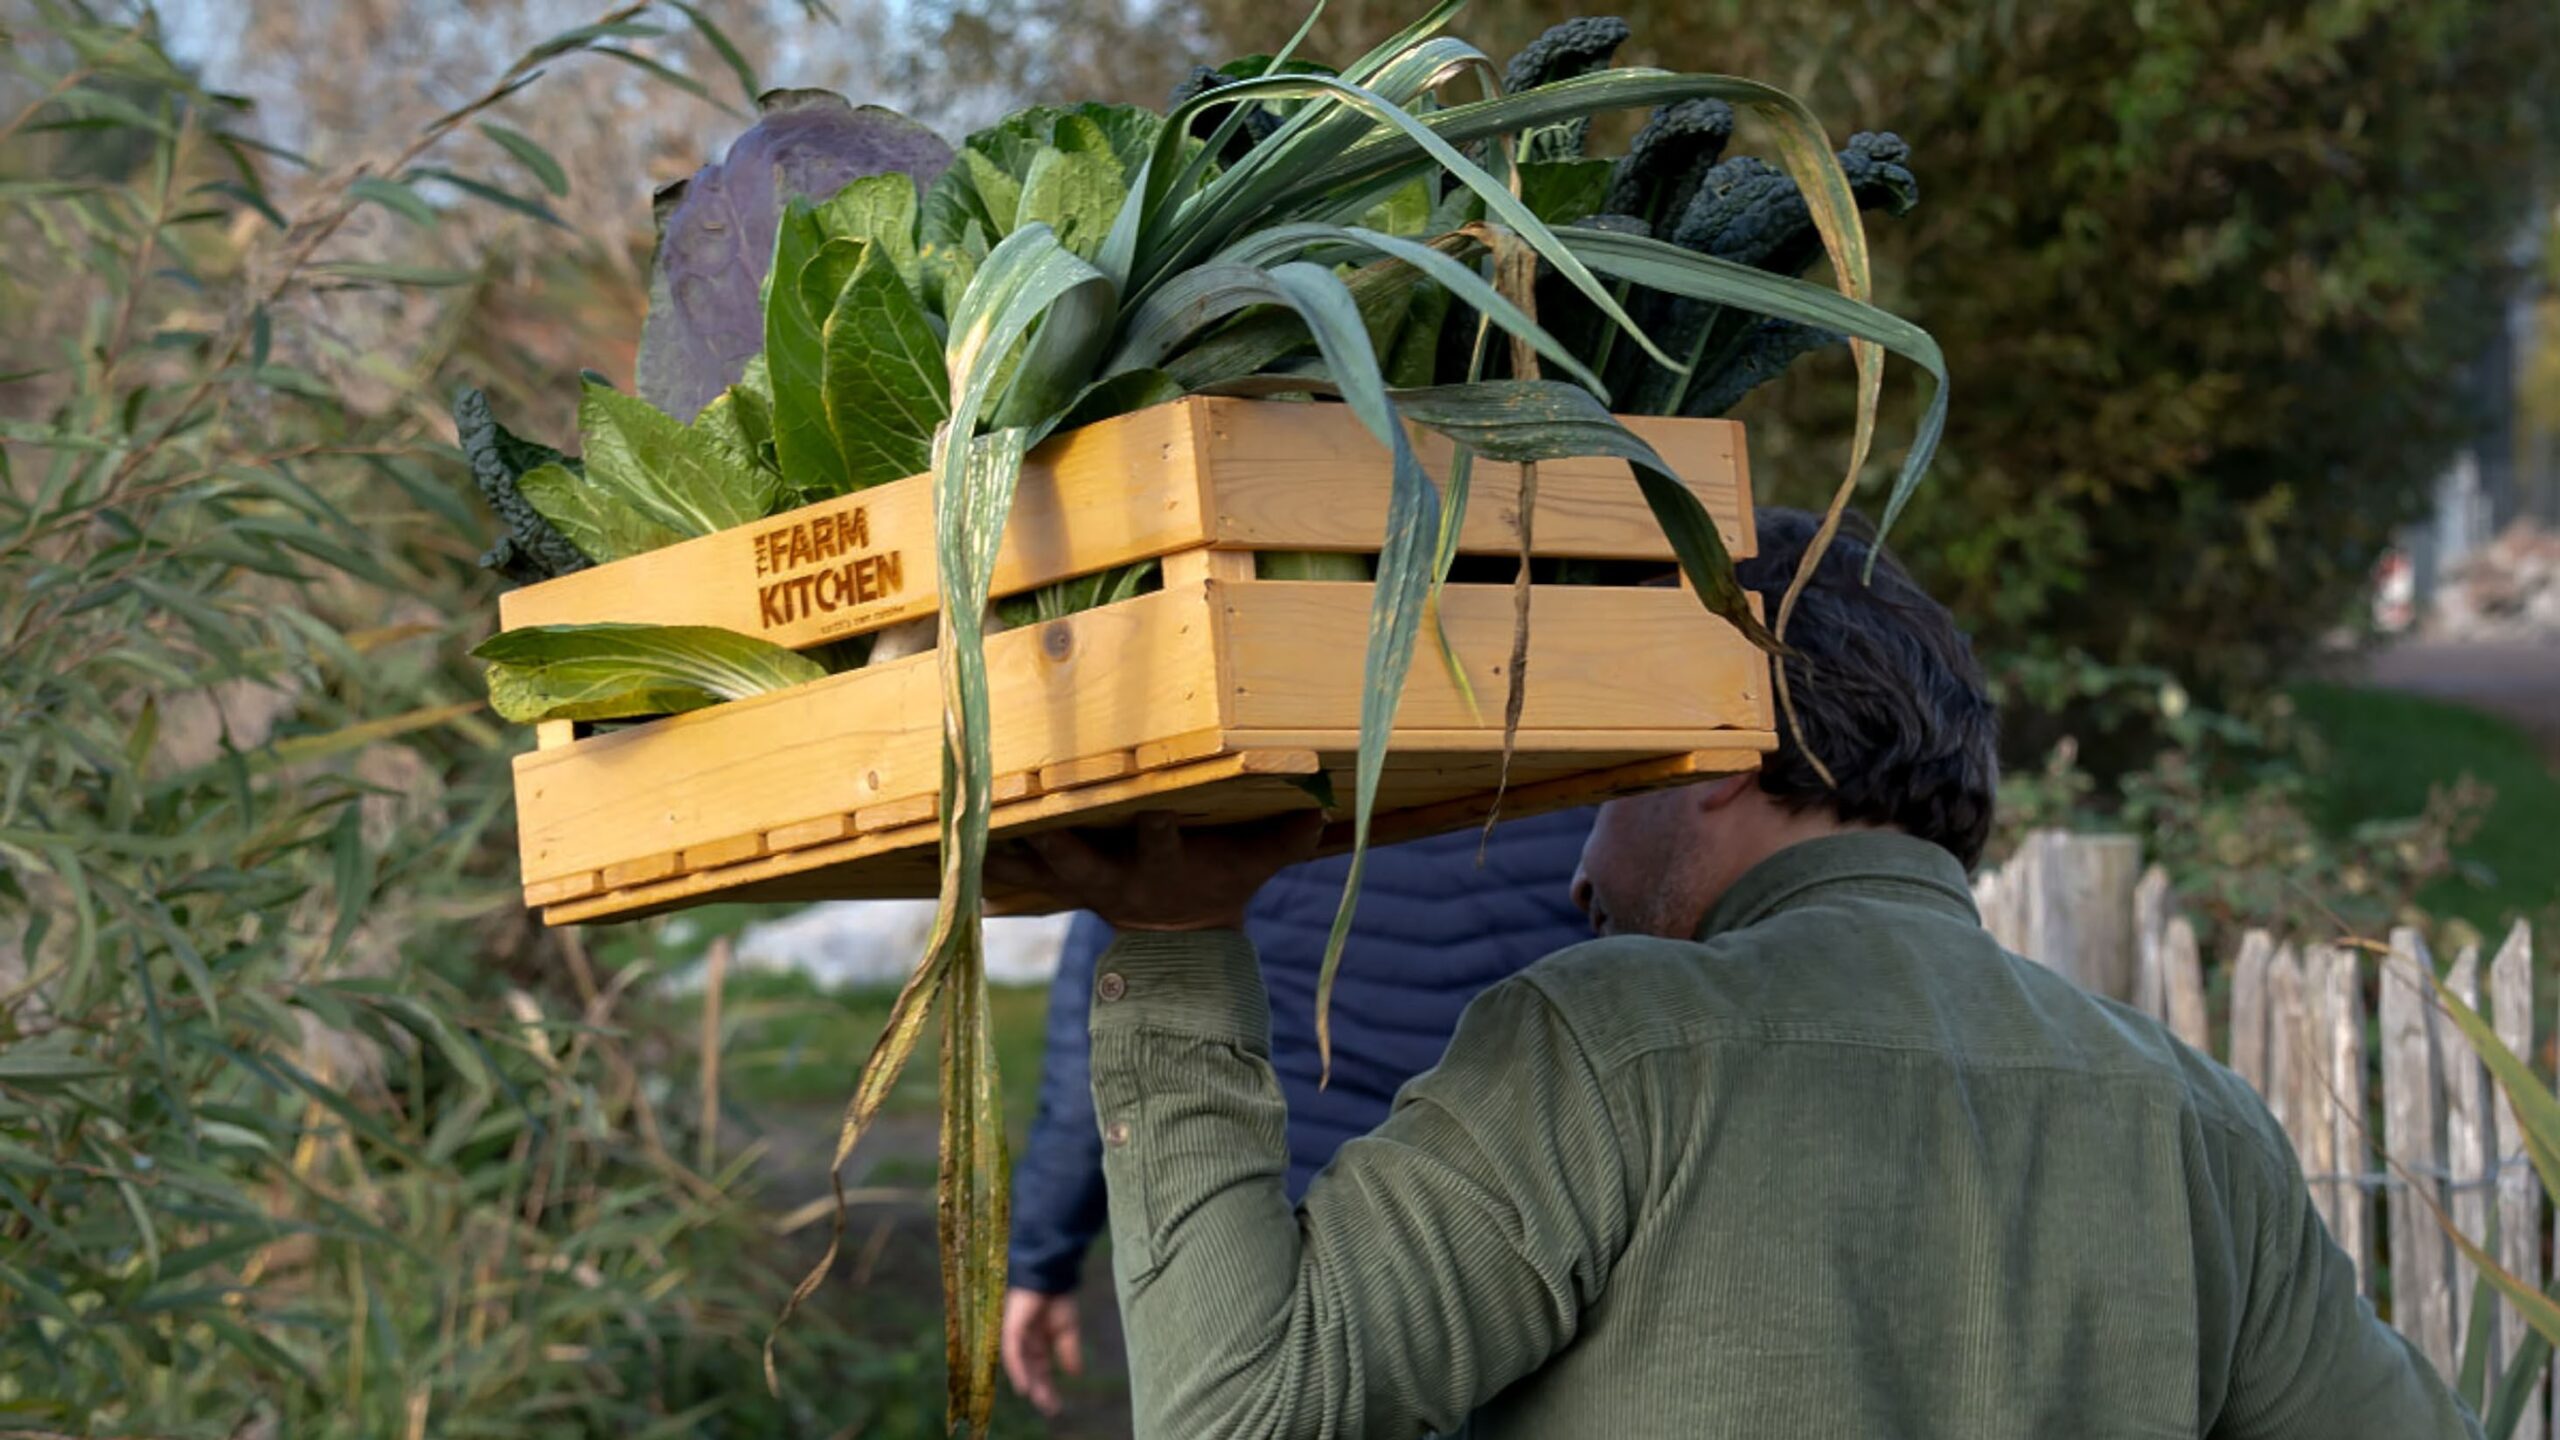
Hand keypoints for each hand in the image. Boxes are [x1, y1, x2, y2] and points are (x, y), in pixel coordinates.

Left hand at [988, 809, 1325, 931]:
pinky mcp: (1057, 882)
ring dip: (1002, 845)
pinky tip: (946, 836)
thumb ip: (1280, 840)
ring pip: (1034, 864)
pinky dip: (984, 857)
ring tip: (963, 818)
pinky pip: (1013, 871)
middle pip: (1076, 857)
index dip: (1154, 829)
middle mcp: (1112, 877)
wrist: (1180, 936)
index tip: (1151, 809)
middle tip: (1021, 811)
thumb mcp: (1251, 869)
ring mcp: (1080, 882)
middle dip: (1051, 837)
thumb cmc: (1218, 886)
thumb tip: (1318, 811)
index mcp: (1161, 865)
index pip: (1159, 843)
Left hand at [1000, 1287, 1083, 1415]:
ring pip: (1020, 1366)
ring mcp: (1017, 1336)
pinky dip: (1017, 1370)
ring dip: (1029, 1383)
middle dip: (1040, 1390)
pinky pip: (1012, 1354)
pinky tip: (1024, 1386)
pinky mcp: (1011, 1328)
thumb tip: (1076, 1374)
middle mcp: (1026, 1342)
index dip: (1048, 1388)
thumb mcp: (1067, 1330)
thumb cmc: (1059, 1298)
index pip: (1041, 1371)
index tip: (1056, 1406)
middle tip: (1050, 1408)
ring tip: (1039, 1400)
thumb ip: (1069, 1351)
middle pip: (1031, 1372)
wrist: (1052, 1276)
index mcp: (1039, 1343)